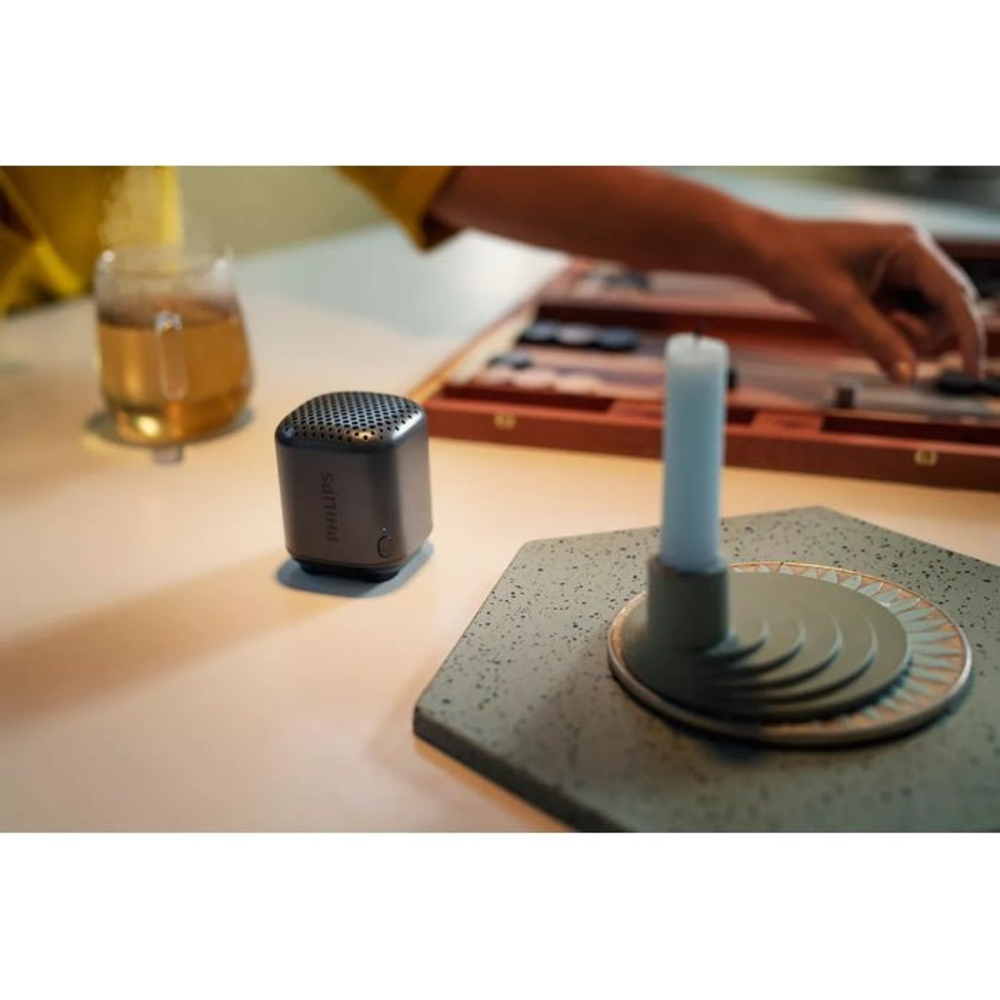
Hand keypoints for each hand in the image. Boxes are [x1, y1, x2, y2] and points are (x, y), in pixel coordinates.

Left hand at [751, 218, 984, 382]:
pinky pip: (901, 317)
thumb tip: (909, 377)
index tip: (973, 371)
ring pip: (924, 317)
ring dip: (901, 333)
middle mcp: (913, 254)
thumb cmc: (796, 265)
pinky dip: (887, 331)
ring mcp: (899, 269)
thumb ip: (878, 341)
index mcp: (911, 247)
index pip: (956, 297)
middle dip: (919, 332)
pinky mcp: (883, 284)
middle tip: (877, 328)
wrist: (763, 252)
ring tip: (860, 321)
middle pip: (946, 310)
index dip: (968, 336)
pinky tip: (858, 323)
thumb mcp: (839, 308)